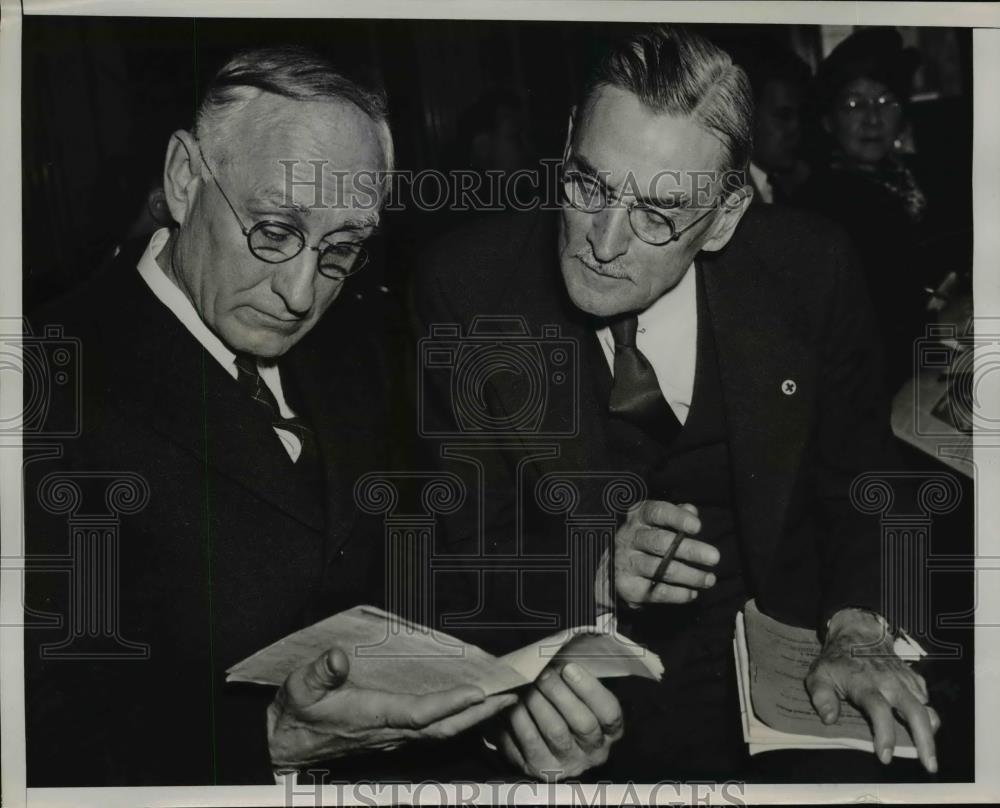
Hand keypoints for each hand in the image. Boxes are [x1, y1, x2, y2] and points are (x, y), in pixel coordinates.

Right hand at [267, 647, 516, 767]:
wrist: (284, 745)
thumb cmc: (295, 715)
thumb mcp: (299, 687)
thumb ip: (319, 672)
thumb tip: (338, 657)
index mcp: (371, 716)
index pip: (420, 713)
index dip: (451, 704)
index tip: (479, 692)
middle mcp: (389, 731)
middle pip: (444, 727)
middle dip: (480, 713)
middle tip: (511, 694)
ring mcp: (393, 737)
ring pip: (443, 731)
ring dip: (475, 717)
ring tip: (503, 698)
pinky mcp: (393, 736)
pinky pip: (434, 730)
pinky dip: (458, 719)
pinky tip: (472, 708)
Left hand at [497, 662, 622, 780]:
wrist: (547, 748)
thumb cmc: (567, 710)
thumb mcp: (582, 697)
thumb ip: (577, 680)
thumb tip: (558, 656)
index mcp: (610, 732)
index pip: (609, 713)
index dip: (589, 689)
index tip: (569, 667)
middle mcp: (593, 752)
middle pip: (582, 723)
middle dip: (559, 692)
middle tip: (543, 672)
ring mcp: (566, 764)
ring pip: (554, 731)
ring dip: (538, 702)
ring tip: (527, 683)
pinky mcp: (539, 768)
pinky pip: (527, 741)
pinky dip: (519, 717)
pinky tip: (514, 700)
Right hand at [615, 500, 718, 607]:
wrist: (612, 568)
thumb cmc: (643, 540)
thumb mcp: (654, 522)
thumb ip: (675, 514)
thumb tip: (692, 511)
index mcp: (637, 518)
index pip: (656, 512)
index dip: (677, 518)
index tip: (697, 527)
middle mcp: (628, 538)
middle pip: (661, 543)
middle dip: (691, 550)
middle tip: (714, 557)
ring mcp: (626, 563)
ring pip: (662, 570)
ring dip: (690, 576)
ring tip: (710, 579)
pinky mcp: (628, 586)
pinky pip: (658, 591)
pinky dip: (679, 594)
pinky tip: (693, 593)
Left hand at [805, 609, 939, 772]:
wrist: (857, 632)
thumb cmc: (837, 659)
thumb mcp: (819, 675)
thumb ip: (822, 697)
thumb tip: (829, 719)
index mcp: (865, 684)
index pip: (879, 711)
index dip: (884, 735)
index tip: (885, 757)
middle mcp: (889, 682)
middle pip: (914, 711)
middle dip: (925, 740)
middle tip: (929, 765)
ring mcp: (904, 679)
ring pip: (925, 706)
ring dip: (930, 731)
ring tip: (930, 754)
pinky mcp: (913, 677)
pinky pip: (926, 697)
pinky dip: (929, 714)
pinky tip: (925, 728)